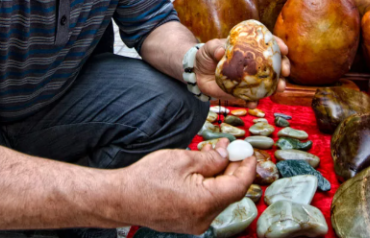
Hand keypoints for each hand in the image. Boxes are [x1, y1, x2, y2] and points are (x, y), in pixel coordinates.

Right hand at [118, 141, 255, 233]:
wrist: (121, 199)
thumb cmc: (147, 178)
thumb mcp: (182, 159)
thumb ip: (211, 159)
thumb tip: (227, 154)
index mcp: (205, 202)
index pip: (239, 186)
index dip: (247, 167)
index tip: (248, 151)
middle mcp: (204, 218)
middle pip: (229, 191)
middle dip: (233, 167)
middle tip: (231, 146)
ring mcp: (195, 223)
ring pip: (218, 196)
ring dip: (219, 174)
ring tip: (213, 152)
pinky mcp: (187, 222)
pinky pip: (206, 202)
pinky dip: (208, 185)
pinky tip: (202, 168)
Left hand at [194, 37, 291, 107]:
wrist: (197, 74)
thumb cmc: (206, 55)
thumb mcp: (208, 48)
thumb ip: (214, 48)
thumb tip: (221, 51)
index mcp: (248, 47)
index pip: (268, 44)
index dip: (279, 45)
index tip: (284, 49)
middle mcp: (253, 63)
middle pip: (275, 63)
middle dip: (284, 67)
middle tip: (285, 72)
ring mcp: (250, 78)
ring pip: (269, 82)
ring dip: (277, 85)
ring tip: (279, 88)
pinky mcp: (243, 92)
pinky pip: (253, 98)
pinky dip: (255, 101)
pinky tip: (253, 103)